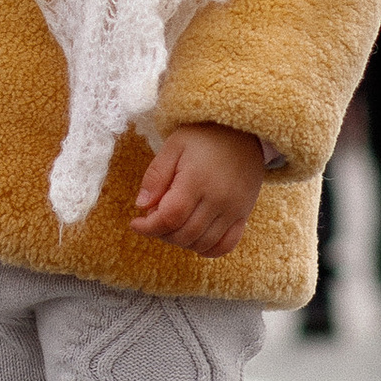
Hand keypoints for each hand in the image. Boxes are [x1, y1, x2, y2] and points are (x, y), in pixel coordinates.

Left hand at [133, 121, 267, 255]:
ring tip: (171, 226)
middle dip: (161, 234)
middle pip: (185, 234)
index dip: (149, 226)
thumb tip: (141, 206)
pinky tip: (193, 239)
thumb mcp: (173, 146)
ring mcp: (234, 210)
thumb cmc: (204, 137)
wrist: (243, 131)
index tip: (136, 223)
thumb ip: (156, 175)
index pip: (170, 217)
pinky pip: (226, 245)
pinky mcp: (244, 214)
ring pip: (203, 243)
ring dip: (181, 242)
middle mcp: (218, 199)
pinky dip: (207, 250)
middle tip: (152, 221)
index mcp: (197, 181)